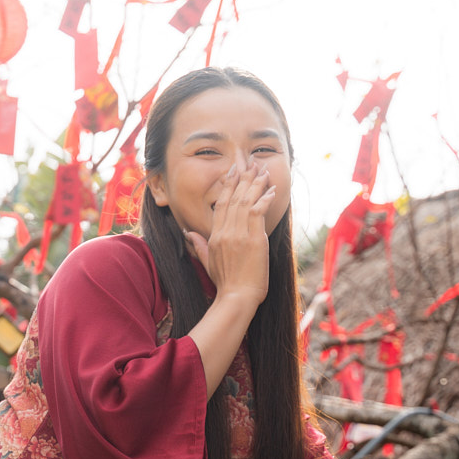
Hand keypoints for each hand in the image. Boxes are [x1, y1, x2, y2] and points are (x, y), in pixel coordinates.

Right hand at [184, 161, 275, 306]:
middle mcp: (225, 231)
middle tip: (248, 161)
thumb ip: (198, 244)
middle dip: (242, 177)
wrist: (236, 297)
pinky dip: (264, 199)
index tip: (233, 171)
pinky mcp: (253, 239)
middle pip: (233, 198)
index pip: (220, 204)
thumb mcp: (207, 261)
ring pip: (245, 201)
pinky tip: (270, 189)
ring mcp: (238, 234)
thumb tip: (188, 232)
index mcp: (215, 235)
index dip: (228, 185)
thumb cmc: (226, 283)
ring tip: (262, 169)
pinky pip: (258, 212)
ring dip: (255, 184)